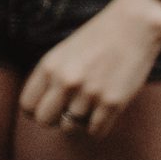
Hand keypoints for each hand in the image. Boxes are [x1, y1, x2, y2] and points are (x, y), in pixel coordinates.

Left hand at [21, 0, 160, 135]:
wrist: (133, 27)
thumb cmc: (96, 40)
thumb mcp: (61, 54)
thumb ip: (49, 78)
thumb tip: (41, 108)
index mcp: (48, 67)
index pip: (27, 105)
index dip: (35, 111)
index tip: (47, 108)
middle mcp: (65, 82)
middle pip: (45, 121)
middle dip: (54, 120)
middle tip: (67, 111)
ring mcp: (89, 93)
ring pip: (71, 129)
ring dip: (78, 122)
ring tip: (88, 108)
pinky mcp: (113, 103)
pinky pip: (96, 132)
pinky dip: (97, 127)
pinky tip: (101, 114)